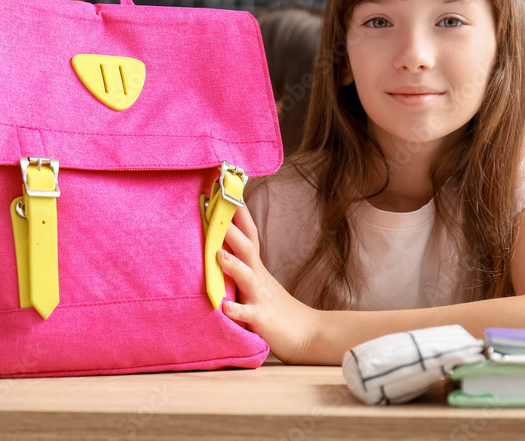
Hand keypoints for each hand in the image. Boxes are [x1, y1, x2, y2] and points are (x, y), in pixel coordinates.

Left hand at [218, 205, 320, 364]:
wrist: (309, 335)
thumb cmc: (277, 308)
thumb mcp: (259, 281)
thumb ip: (243, 265)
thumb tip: (222, 244)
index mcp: (257, 267)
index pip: (248, 233)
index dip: (237, 212)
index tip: (225, 188)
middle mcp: (259, 277)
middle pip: (247, 247)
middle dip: (231, 228)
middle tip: (215, 208)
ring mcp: (261, 297)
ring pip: (247, 277)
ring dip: (234, 264)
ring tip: (219, 253)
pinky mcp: (262, 319)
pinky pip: (248, 314)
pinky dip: (237, 310)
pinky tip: (225, 307)